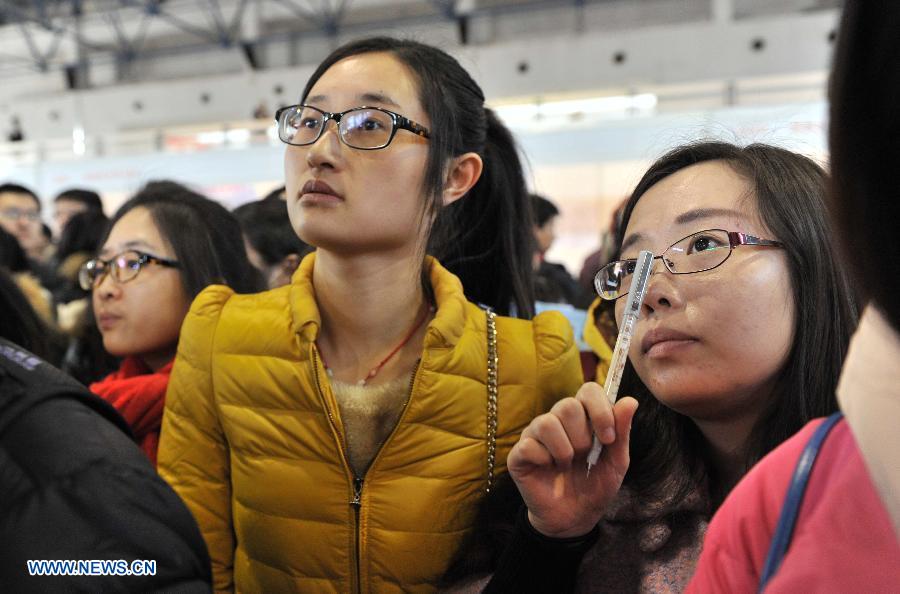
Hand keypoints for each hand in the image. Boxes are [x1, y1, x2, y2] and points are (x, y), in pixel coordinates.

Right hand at [507, 382, 637, 538]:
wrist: (574, 520)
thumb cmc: (595, 487)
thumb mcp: (616, 462)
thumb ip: (622, 432)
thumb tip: (631, 401)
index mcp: (582, 417)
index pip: (588, 390)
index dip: (600, 410)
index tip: (608, 438)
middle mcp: (556, 420)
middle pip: (567, 405)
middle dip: (582, 436)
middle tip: (583, 457)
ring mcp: (535, 435)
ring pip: (547, 423)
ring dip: (564, 450)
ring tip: (566, 465)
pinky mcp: (519, 454)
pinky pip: (529, 445)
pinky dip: (544, 460)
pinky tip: (548, 469)